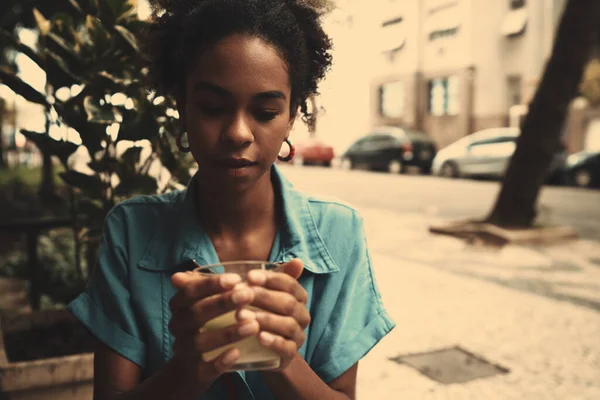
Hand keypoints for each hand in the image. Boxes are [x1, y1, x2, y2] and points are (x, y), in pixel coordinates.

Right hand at [168, 271, 258, 391]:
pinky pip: (204, 367)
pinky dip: (220, 361)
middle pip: (196, 312)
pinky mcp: (194, 370)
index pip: (191, 290)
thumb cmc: (212, 323)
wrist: (193, 365)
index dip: (212, 284)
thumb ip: (247, 283)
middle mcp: (178, 324)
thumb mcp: (218, 300)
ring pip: (200, 341)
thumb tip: (295, 262)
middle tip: (247, 295)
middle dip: (222, 303)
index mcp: (180, 304)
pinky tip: (237, 353)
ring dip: (226, 333)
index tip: (237, 279)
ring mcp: (184, 349)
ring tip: (252, 326)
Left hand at [238, 259, 309, 369]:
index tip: (249, 276)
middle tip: (241, 295)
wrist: (265, 351)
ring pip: (288, 325)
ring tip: (242, 315)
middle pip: (288, 303)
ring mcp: (298, 336)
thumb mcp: (266, 295)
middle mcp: (302, 315)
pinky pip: (287, 348)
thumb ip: (275, 278)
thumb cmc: (264, 315)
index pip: (289, 284)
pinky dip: (274, 342)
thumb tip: (298, 260)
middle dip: (264, 297)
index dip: (270, 279)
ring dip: (265, 319)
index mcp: (299, 297)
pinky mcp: (291, 354)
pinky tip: (259, 337)